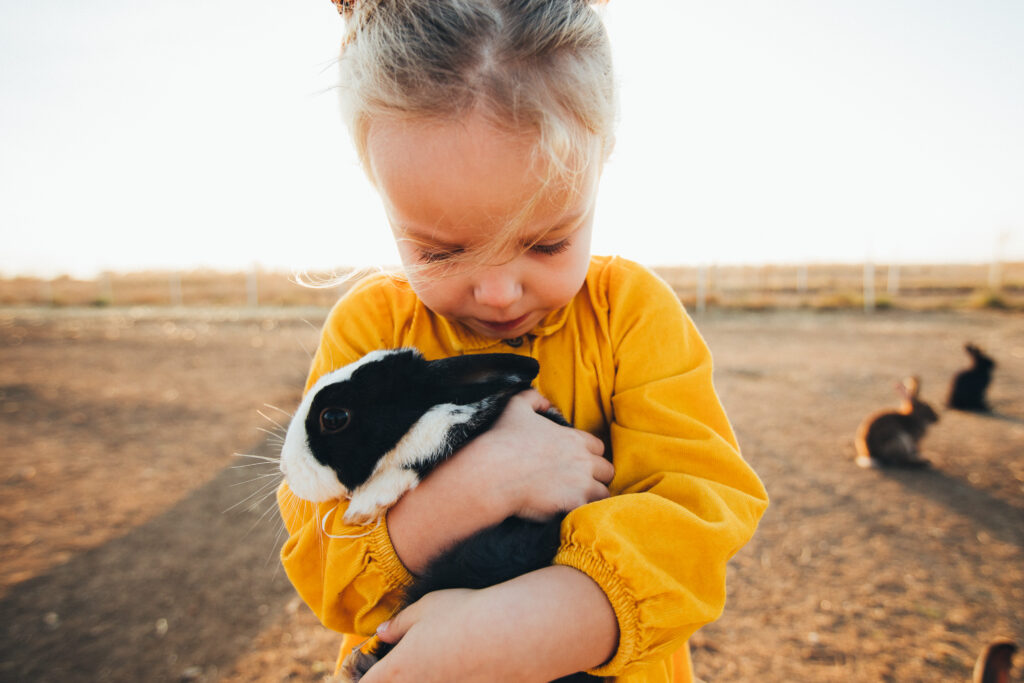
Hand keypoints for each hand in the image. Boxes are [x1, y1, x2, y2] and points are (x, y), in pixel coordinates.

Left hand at [361, 566, 617, 682]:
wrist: (515, 632)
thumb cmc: (467, 613)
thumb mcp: (426, 607)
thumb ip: (399, 624)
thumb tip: (382, 633)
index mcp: (399, 668)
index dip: (361, 679)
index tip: (367, 668)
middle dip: (395, 676)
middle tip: (406, 663)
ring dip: (428, 675)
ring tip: (437, 661)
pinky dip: (454, 676)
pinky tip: (465, 665)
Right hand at [386, 390, 612, 574]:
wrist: (494, 472)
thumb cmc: (504, 439)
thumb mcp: (516, 407)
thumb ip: (533, 398)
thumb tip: (544, 401)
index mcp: (574, 439)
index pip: (598, 446)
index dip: (589, 455)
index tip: (577, 462)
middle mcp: (583, 460)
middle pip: (607, 470)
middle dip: (596, 476)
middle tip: (580, 483)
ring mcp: (581, 483)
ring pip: (603, 492)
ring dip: (593, 496)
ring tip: (577, 501)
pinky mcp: (573, 503)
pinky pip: (592, 511)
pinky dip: (584, 512)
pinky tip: (571, 512)